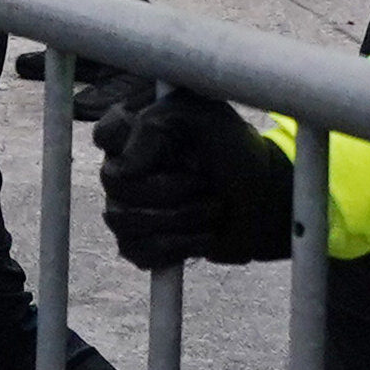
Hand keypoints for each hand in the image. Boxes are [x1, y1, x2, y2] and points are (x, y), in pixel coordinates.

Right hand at [92, 88, 296, 267]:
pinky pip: (137, 251)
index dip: (133, 145)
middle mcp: (125, 167)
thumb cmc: (235, 150)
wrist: (264, 198)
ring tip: (213, 209)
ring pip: (123, 220)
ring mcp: (129, 206)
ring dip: (178, 219)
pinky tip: (203, 237)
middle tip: (207, 184)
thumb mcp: (207, 117)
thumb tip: (123, 170)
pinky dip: (176, 247)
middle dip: (169, 190)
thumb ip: (156, 127)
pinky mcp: (142, 241)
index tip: (171, 148)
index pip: (106, 134)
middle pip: (116, 184)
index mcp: (135, 129)